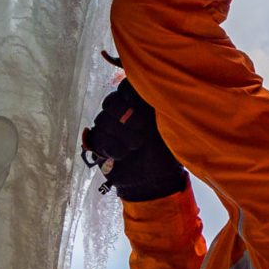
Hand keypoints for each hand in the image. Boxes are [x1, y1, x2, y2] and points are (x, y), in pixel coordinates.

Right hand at [82, 79, 187, 201]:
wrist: (156, 181)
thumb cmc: (168, 154)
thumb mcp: (171, 129)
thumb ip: (163, 109)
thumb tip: (160, 91)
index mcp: (141, 105)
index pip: (126, 87)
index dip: (129, 92)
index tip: (138, 101)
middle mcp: (123, 114)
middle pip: (111, 101)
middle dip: (125, 114)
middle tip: (141, 127)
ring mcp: (109, 128)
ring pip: (102, 119)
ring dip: (122, 134)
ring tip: (137, 146)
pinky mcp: (100, 144)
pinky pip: (97, 138)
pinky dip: (113, 147)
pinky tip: (124, 155)